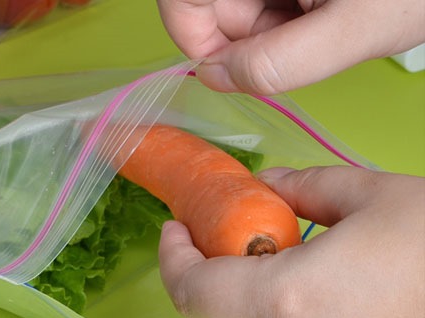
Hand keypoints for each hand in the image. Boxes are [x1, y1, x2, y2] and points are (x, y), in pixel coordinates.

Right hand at [156, 0, 424, 93]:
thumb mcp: (355, 29)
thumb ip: (282, 62)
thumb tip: (214, 79)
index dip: (193, 37)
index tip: (225, 71)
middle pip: (208, 5)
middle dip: (243, 40)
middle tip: (298, 44)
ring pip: (234, 9)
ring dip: (267, 35)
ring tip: (319, 26)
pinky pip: (259, 6)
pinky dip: (280, 25)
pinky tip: (316, 17)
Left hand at [159, 166, 424, 317]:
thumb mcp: (375, 195)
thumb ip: (306, 187)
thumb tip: (271, 184)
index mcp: (293, 301)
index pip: (195, 292)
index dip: (173, 259)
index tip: (176, 230)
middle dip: (193, 291)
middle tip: (202, 250)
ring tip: (248, 273)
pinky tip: (294, 306)